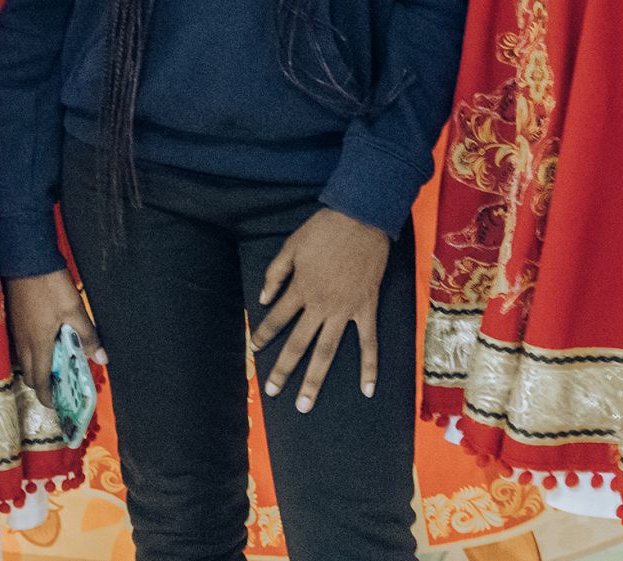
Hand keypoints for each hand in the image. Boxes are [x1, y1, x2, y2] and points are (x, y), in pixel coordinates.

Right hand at [7, 269, 104, 398]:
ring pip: (25, 361)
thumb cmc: (51, 286)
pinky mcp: (15, 321)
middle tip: (61, 385)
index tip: (59, 404)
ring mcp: (17, 332)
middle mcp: (23, 343)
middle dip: (43, 386)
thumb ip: (87, 336)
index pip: (39, 382)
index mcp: (38, 345)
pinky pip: (22, 348)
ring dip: (38, 369)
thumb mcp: (74, 310)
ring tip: (57, 365)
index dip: (48, 397)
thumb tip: (102, 360)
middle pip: (29, 375)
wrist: (26, 260)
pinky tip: (47, 344)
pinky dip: (33, 354)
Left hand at [250, 208, 389, 412]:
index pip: (277, 318)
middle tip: (273, 392)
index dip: (264, 334)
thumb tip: (262, 299)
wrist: (361, 218)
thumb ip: (276, 273)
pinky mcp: (366, 307)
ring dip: (315, 379)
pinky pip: (368, 342)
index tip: (254, 350)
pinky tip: (367, 390)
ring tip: (305, 404)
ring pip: (327, 351)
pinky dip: (369, 367)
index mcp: (300, 288)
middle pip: (298, 344)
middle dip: (283, 369)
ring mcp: (344, 310)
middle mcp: (320, 305)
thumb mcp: (291, 245)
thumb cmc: (324, 229)